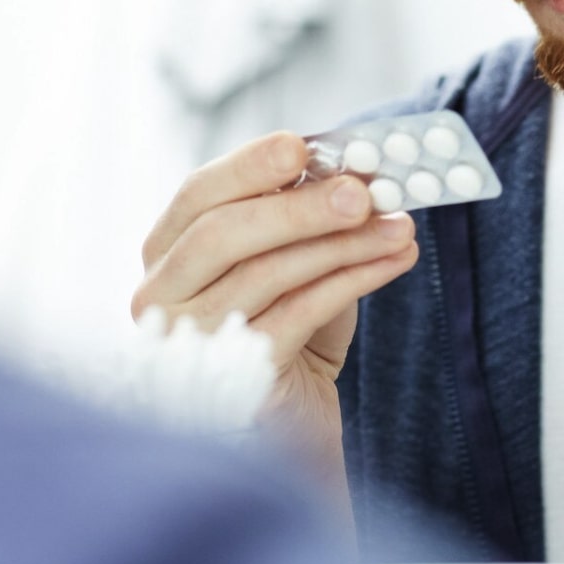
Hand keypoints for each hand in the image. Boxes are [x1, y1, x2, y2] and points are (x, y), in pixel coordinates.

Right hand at [133, 132, 418, 471]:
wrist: (296, 418)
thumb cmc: (289, 325)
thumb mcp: (295, 258)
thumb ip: (306, 214)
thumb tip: (355, 169)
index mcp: (168, 251)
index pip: (198, 194)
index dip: (248, 166)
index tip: (301, 145)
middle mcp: (163, 296)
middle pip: (221, 234)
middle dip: (298, 207)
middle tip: (362, 192)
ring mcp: (190, 342)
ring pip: (265, 275)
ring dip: (342, 244)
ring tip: (400, 226)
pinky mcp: (233, 382)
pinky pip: (297, 317)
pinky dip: (351, 282)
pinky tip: (393, 262)